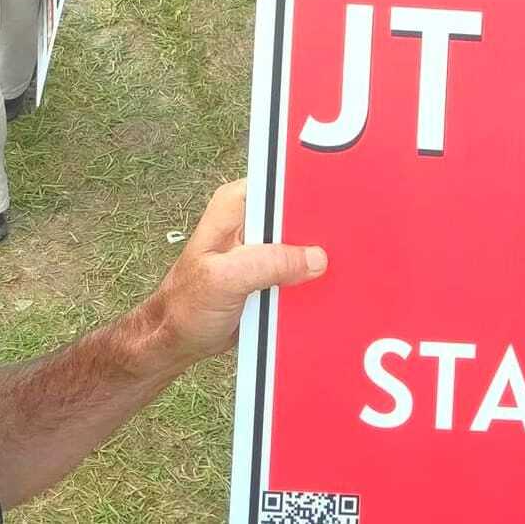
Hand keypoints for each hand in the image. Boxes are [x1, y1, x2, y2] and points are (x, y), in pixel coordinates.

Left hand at [149, 179, 326, 368]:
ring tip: (341, 271)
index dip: (307, 193)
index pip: (280, 185)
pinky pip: (300, 269)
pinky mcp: (270, 271)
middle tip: (346, 245)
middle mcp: (251, 219)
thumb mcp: (225, 280)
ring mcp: (262, 246)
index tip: (337, 205)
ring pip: (302, 244)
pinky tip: (326, 290)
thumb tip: (315, 257)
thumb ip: (268, 264)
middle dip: (317, 230)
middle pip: (297, 214)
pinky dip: (310, 280)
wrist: (178, 339)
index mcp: (236, 204)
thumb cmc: (187, 304)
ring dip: (317, 260)